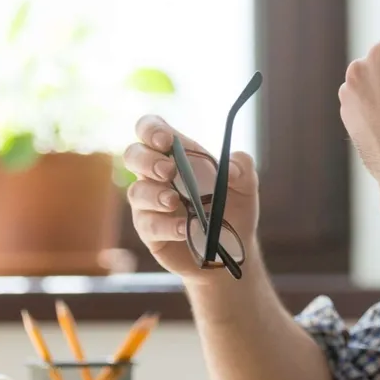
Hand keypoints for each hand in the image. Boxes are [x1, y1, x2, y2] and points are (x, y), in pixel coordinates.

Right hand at [122, 115, 259, 281]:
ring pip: (136, 192)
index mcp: (177, 155)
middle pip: (133, 155)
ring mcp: (150, 205)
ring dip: (154, 194)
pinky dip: (166, 225)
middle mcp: (157, 176)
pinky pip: (147, 225)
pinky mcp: (150, 232)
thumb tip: (230, 168)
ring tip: (174, 201)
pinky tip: (185, 228)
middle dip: (146, 159)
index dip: (152, 129)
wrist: (233, 251)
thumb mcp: (246, 186)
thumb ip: (243, 168)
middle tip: (169, 170)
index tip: (167, 141)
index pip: (150, 130)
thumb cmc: (234, 210)